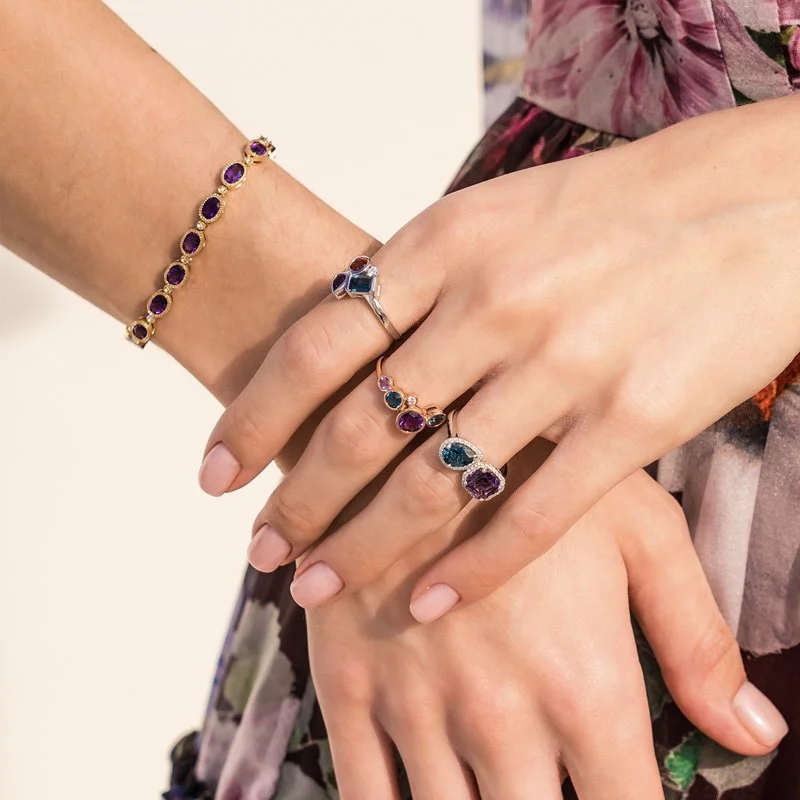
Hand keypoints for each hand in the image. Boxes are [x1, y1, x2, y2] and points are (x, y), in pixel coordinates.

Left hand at [201, 95, 799, 614]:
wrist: (754, 201)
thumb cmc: (615, 211)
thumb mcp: (497, 213)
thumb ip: (423, 275)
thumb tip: (350, 339)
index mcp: (447, 243)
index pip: (317, 346)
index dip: (254, 418)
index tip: (216, 477)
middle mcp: (493, 303)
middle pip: (360, 428)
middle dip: (297, 500)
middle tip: (262, 549)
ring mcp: (562, 364)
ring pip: (432, 484)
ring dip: (361, 547)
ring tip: (315, 587)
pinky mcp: (631, 421)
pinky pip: (530, 515)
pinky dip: (470, 569)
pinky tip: (427, 604)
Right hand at [306, 447, 786, 798]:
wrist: (406, 420)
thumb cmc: (533, 465)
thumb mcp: (637, 529)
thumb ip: (696, 638)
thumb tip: (756, 733)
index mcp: (584, 683)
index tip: (617, 791)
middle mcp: (500, 714)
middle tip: (553, 783)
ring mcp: (415, 704)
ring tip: (492, 784)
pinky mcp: (346, 684)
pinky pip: (363, 794)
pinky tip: (419, 793)